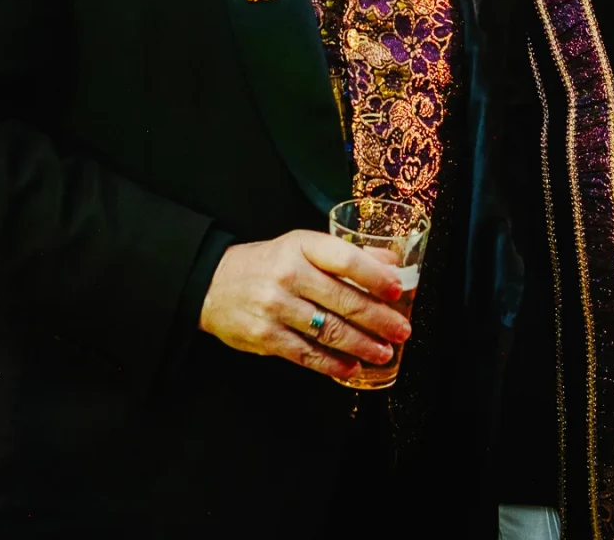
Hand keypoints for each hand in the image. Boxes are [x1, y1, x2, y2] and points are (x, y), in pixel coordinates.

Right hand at [199, 231, 410, 381]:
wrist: (212, 284)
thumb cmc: (267, 264)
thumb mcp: (302, 247)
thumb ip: (345, 254)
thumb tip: (391, 264)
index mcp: (301, 246)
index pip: (345, 259)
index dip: (375, 275)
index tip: (397, 289)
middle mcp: (288, 274)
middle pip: (342, 299)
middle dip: (378, 318)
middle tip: (401, 330)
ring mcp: (275, 307)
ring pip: (328, 330)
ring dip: (361, 344)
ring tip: (384, 352)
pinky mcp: (265, 337)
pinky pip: (306, 354)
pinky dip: (332, 363)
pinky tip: (351, 367)